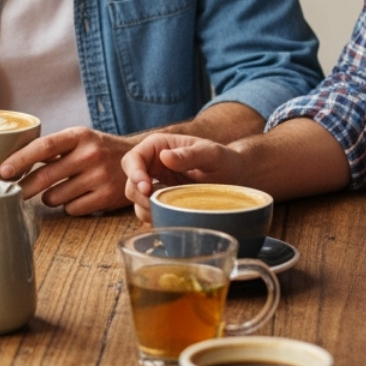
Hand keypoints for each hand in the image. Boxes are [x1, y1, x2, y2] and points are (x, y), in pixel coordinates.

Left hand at [0, 127, 135, 215]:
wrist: (138, 161)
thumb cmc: (98, 150)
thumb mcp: (80, 139)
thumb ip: (52, 148)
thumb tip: (12, 164)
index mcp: (79, 135)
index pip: (44, 146)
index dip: (21, 159)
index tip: (3, 171)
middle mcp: (90, 154)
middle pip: (46, 176)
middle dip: (25, 187)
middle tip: (12, 193)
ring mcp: (99, 176)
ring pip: (55, 196)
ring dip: (49, 197)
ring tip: (60, 189)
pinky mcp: (107, 197)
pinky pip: (72, 209)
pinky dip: (68, 206)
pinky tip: (78, 197)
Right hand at [120, 134, 236, 222]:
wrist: (235, 179)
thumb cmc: (224, 161)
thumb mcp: (211, 154)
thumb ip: (190, 154)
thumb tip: (165, 156)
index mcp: (157, 147)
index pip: (132, 159)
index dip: (134, 174)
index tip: (146, 188)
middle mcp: (152, 165)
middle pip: (130, 182)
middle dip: (139, 196)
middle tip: (157, 205)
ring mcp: (156, 184)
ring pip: (136, 201)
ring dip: (147, 210)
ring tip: (168, 212)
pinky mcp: (161, 201)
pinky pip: (148, 213)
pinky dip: (155, 218)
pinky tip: (172, 218)